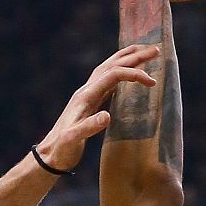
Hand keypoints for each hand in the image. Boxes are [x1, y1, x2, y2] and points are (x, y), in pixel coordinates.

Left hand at [34, 44, 159, 169]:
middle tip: (156, 50)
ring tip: (143, 53)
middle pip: (112, 65)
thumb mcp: (73, 139)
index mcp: (86, 96)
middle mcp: (86, 91)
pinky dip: (120, 74)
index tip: (153, 83)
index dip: (134, 74)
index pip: (114, 75)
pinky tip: (126, 76)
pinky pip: (107, 82)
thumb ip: (89, 127)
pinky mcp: (89, 103)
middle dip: (134, 56)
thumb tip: (107, 116)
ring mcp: (87, 95)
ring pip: (108, 69)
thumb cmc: (62, 149)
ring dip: (126, 59)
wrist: (49, 155)